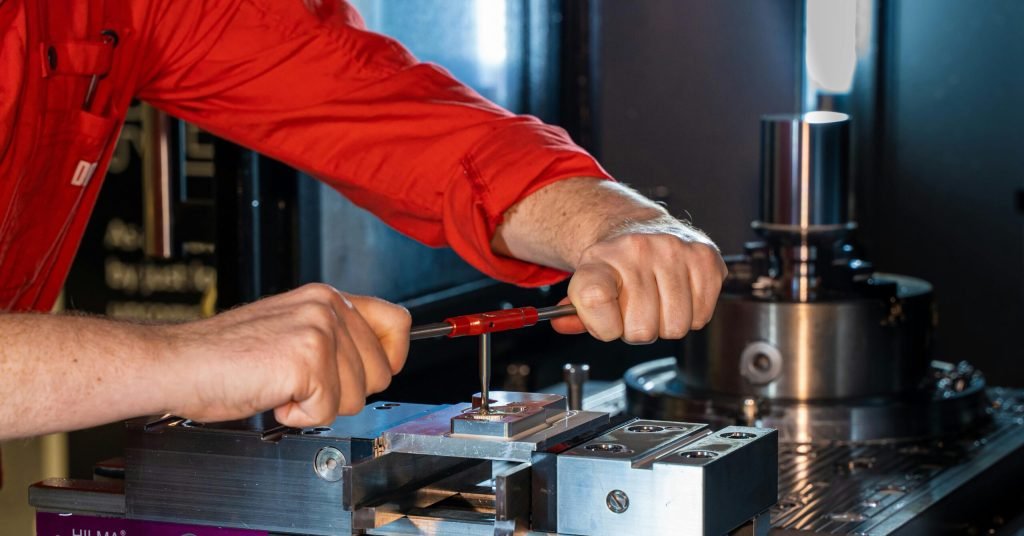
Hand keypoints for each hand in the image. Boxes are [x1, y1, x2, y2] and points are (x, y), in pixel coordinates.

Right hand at [157, 283, 410, 426]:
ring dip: (318, 405)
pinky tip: (272, 395)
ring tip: (281, 386)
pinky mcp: (306, 360)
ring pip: (357, 396)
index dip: (393, 356)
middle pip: (382, 372)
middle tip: (301, 384)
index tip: (372, 373)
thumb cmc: (224, 356)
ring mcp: (319, 331)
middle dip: (345, 392)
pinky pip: (326, 412)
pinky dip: (298, 416)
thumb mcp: (291, 332)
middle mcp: (327, 307)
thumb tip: (378, 362)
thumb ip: (333, 338)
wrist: (177, 363)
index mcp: (326, 297)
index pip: (397, 321)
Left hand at [550, 216, 727, 342]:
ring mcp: (674, 250)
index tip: (606, 322)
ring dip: (666, 325)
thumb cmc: (614, 266)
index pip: (593, 299)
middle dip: (637, 330)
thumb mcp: (586, 283)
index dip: (601, 326)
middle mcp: (638, 249)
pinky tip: (678, 295)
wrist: (641, 229)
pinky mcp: (706, 257)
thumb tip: (563, 324)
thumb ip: (575, 311)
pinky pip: (701, 316)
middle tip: (635, 311)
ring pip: (675, 327)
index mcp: (600, 257)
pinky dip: (691, 316)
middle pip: (641, 329)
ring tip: (657, 302)